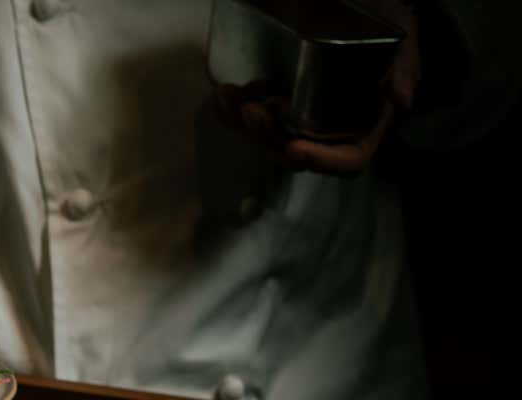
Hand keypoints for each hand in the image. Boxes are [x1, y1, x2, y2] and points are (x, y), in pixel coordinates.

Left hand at [214, 0, 418, 174]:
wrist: (347, 3)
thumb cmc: (378, 22)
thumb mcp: (397, 38)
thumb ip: (401, 67)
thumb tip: (401, 100)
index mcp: (362, 123)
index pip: (348, 157)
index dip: (323, 160)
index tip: (295, 147)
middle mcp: (326, 128)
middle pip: (295, 153)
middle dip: (270, 137)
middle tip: (254, 111)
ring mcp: (295, 117)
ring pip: (265, 138)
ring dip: (243, 124)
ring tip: (229, 96)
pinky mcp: (269, 103)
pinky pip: (245, 119)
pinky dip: (229, 111)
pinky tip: (222, 95)